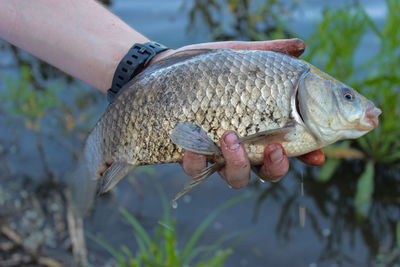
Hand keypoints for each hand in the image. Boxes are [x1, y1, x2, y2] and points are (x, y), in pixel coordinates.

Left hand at [157, 39, 324, 187]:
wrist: (169, 72)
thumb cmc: (211, 68)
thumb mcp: (241, 58)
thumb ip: (270, 53)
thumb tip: (300, 46)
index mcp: (261, 128)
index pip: (291, 148)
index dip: (307, 156)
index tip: (316, 156)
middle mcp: (244, 147)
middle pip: (267, 173)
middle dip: (274, 166)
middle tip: (273, 148)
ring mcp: (218, 155)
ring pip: (235, 177)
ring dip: (237, 162)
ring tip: (229, 136)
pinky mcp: (191, 156)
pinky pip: (196, 169)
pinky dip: (195, 159)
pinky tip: (192, 141)